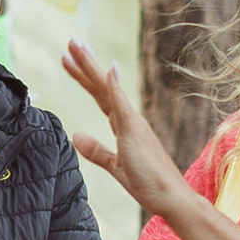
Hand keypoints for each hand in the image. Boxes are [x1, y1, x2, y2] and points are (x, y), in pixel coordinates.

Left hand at [63, 37, 186, 223]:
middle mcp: (129, 118)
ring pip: (108, 89)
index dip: (84, 77)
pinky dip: (114, 87)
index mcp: (124, 125)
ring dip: (92, 67)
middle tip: (70, 41)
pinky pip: (122, 106)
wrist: (171, 198)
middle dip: (85, 63)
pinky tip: (108, 70)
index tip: (68, 59)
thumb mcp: (115, 166)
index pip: (100, 95)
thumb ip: (96, 150)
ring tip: (76, 46)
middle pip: (102, 85)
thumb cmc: (148, 183)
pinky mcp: (135, 132)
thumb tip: (76, 136)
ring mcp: (133, 123)